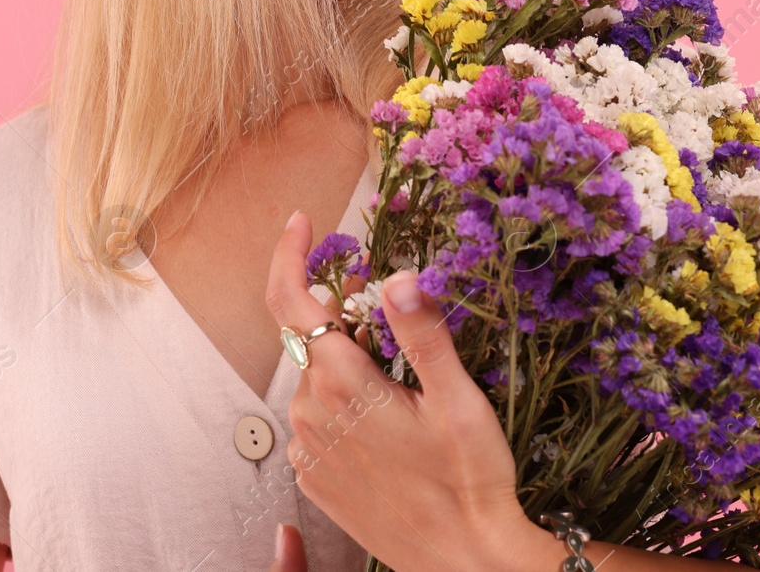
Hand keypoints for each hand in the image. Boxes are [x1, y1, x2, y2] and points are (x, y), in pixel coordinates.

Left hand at [265, 210, 538, 571]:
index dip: (291, 253)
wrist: (461, 560)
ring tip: (401, 374)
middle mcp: (311, 413)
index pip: (291, 299)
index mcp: (341, 384)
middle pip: (310, 335)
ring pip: (315, 376)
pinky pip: (318, 416)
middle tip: (388, 306)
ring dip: (346, 358)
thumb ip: (423, 332)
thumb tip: (398, 275)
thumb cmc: (468, 480)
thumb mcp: (457, 399)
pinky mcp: (315, 476)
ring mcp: (308, 448)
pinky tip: (388, 415)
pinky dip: (343, 399)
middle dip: (343, 311)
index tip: (303, 221)